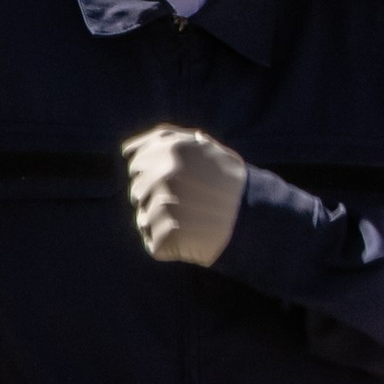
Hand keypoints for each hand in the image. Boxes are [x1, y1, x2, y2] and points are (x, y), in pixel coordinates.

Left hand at [124, 125, 247, 266]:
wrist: (255, 218)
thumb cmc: (229, 182)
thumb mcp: (204, 148)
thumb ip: (166, 140)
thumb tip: (129, 150)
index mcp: (169, 149)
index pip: (135, 162)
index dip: (152, 172)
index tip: (177, 181)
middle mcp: (161, 175)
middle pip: (136, 190)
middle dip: (155, 196)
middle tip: (189, 202)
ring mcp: (162, 206)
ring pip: (143, 217)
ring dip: (161, 221)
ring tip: (192, 219)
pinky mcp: (165, 235)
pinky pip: (152, 241)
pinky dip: (167, 243)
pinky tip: (190, 236)